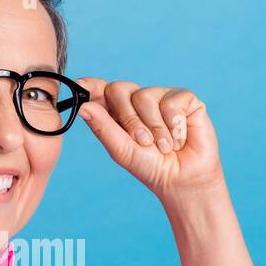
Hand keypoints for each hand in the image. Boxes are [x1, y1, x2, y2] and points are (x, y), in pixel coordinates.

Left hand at [74, 77, 224, 202]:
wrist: (183, 179)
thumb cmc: (151, 166)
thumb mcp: (122, 150)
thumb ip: (103, 127)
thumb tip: (82, 107)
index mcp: (118, 112)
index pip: (100, 90)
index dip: (90, 85)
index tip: (80, 85)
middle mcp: (138, 100)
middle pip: (118, 89)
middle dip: (128, 118)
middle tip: (143, 142)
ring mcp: (161, 97)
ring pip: (145, 96)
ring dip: (155, 128)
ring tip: (165, 147)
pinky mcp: (184, 99)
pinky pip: (171, 102)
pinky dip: (174, 126)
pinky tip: (179, 139)